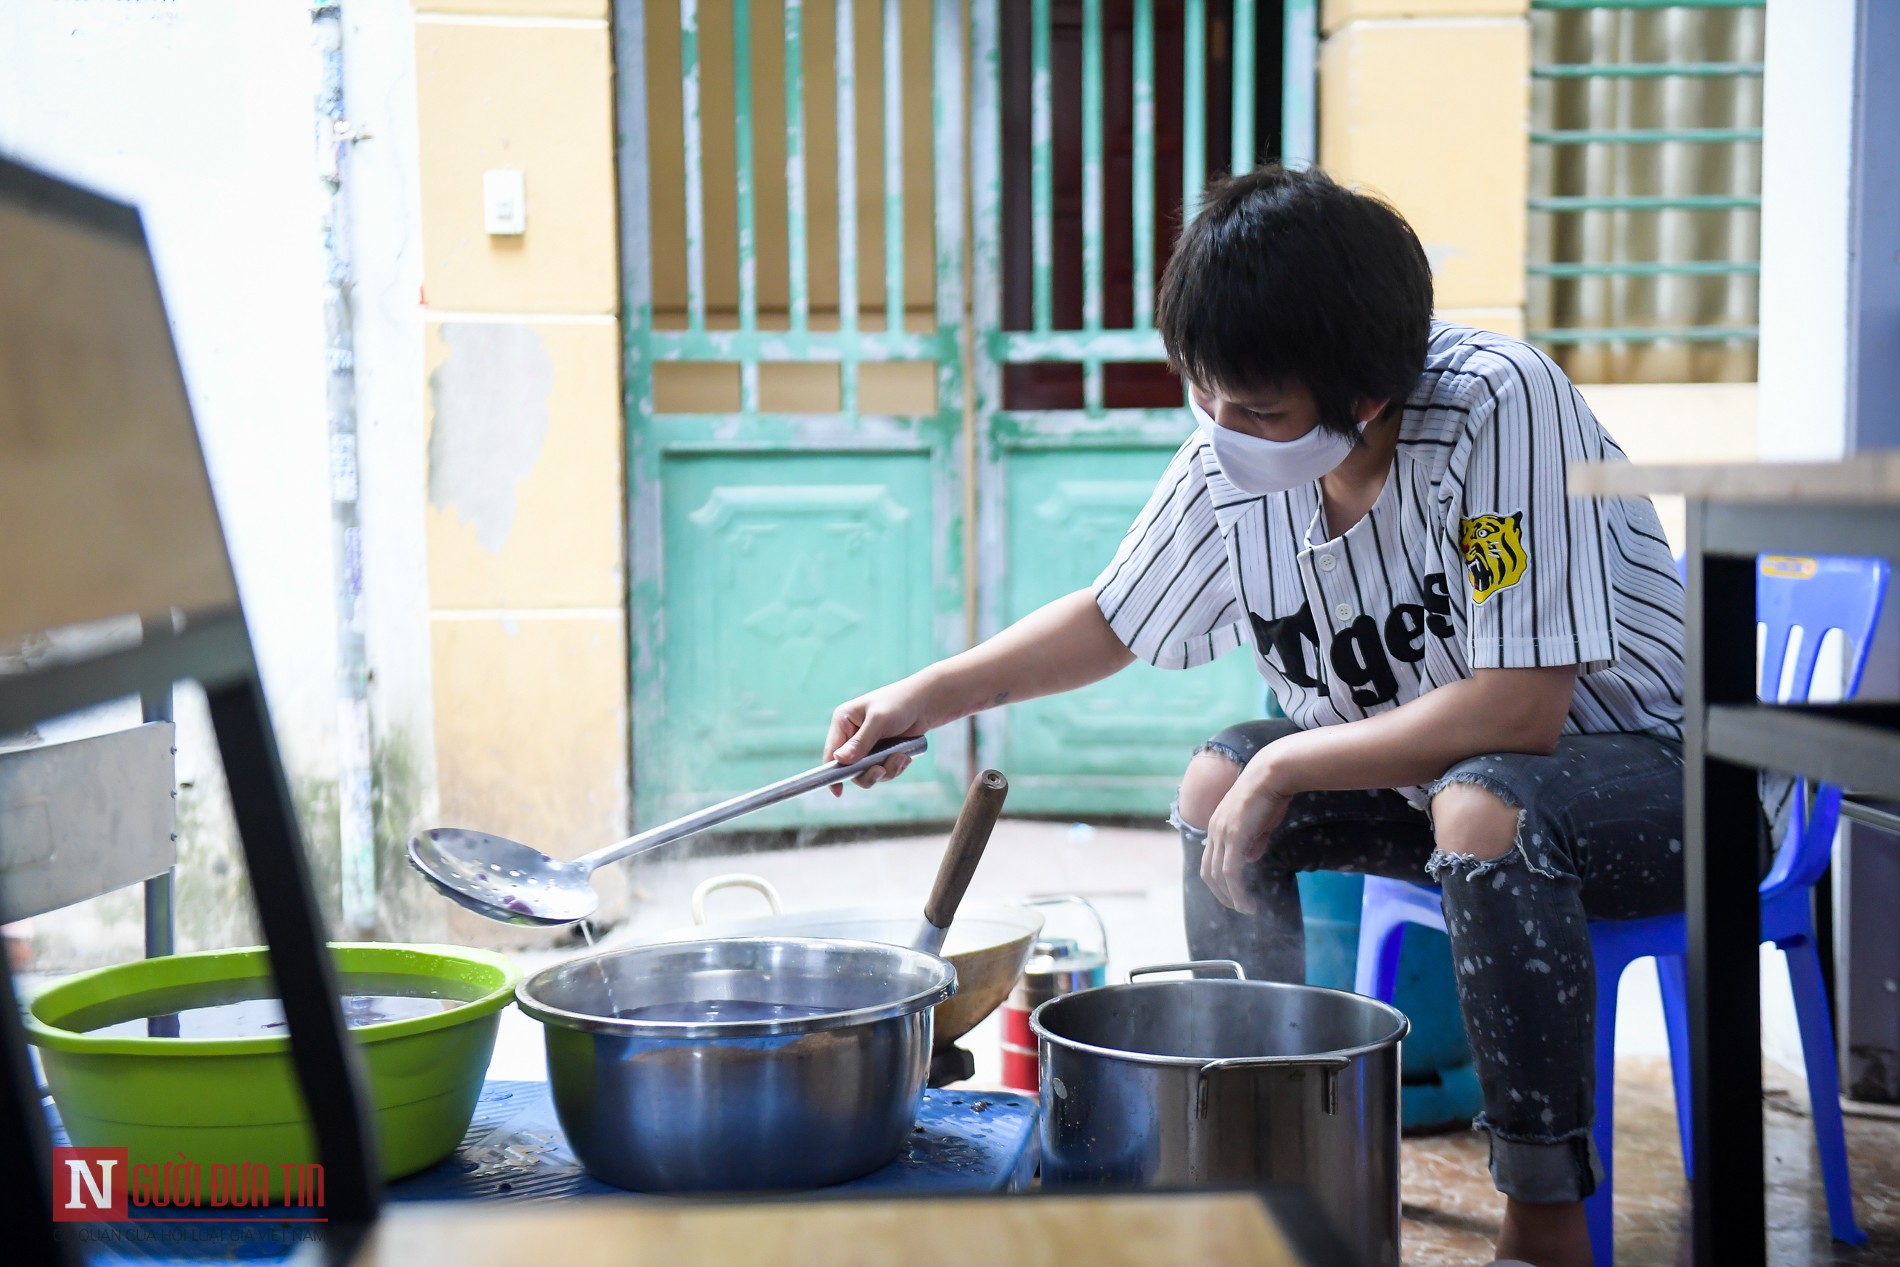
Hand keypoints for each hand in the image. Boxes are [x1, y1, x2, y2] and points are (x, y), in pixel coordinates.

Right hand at [823, 676, 938, 795]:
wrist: (926, 703)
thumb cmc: (900, 704)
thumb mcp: (879, 721)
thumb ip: (861, 742)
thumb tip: (840, 760)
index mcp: (844, 722)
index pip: (831, 753)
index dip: (832, 773)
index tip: (838, 791)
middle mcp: (852, 736)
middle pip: (850, 769)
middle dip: (869, 773)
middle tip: (882, 770)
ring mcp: (867, 746)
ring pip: (869, 773)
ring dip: (886, 770)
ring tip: (901, 757)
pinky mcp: (881, 753)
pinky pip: (883, 771)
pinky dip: (894, 768)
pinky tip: (905, 756)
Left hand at [1200, 766, 1293, 915]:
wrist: (1273, 773)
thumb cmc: (1271, 793)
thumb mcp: (1261, 823)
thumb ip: (1253, 842)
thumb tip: (1249, 861)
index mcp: (1217, 825)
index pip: (1211, 860)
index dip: (1220, 881)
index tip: (1235, 894)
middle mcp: (1214, 830)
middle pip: (1208, 872)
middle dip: (1222, 894)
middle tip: (1239, 908)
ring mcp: (1222, 833)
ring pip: (1218, 876)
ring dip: (1231, 897)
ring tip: (1246, 909)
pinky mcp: (1234, 837)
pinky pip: (1231, 872)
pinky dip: (1237, 892)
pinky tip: (1248, 903)